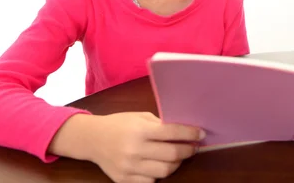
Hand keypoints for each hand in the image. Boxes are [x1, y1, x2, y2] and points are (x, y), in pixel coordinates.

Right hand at [50, 112, 203, 182]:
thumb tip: (185, 130)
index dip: (190, 134)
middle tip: (193, 147)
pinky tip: (159, 165)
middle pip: (172, 155)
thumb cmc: (120, 124)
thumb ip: (160, 124)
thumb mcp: (140, 117)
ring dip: (176, 164)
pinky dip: (159, 173)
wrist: (92, 139)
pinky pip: (151, 181)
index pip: (172, 133)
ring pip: (164, 171)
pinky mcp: (124, 180)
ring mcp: (129, 167)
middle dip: (188, 151)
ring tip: (178, 156)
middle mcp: (135, 150)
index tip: (201, 134)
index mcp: (140, 130)